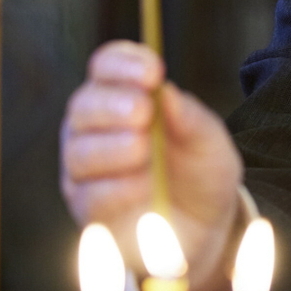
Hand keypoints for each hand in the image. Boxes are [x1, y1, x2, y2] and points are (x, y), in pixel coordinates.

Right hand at [61, 40, 243, 290]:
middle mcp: (95, 129)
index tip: (152, 71)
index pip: (107, 66)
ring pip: (81, 152)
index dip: (123, 63)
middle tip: (142, 111)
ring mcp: (86, 170)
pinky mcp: (89, 209)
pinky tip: (142, 186)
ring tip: (145, 151)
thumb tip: (166, 92)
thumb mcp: (210, 141)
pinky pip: (90, 195)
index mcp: (122, 97)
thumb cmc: (202, 172)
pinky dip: (116, 188)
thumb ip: (191, 117)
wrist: (208, 226)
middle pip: (84, 105)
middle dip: (112, 105)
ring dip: (114, 148)